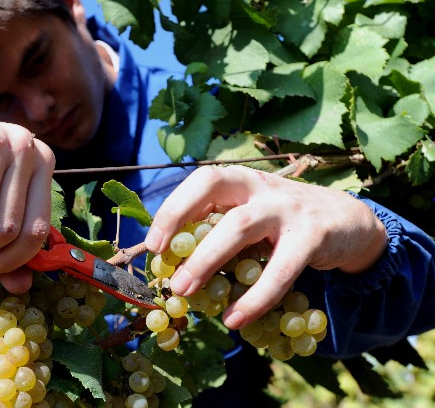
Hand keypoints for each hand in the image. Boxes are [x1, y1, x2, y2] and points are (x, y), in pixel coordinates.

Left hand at [144, 165, 386, 329]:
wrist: (348, 222)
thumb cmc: (282, 224)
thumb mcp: (250, 219)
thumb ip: (217, 231)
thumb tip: (170, 266)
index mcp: (241, 180)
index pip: (201, 180)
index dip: (174, 208)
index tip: (153, 244)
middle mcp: (260, 186)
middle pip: (213, 187)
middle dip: (180, 223)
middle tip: (160, 260)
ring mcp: (288, 206)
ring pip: (240, 225)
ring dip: (207, 258)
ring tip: (185, 291)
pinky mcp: (313, 234)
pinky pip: (280, 269)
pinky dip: (255, 297)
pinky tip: (235, 319)